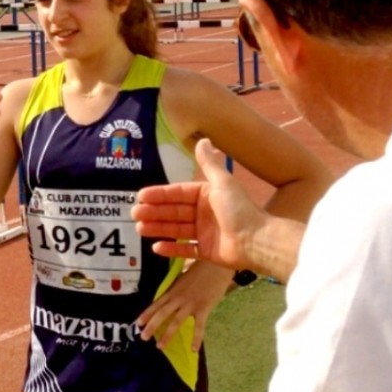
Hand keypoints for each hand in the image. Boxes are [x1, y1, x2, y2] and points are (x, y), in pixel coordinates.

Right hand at [132, 138, 265, 269]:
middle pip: (174, 211)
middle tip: (134, 213)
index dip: (160, 194)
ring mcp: (204, 232)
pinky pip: (185, 249)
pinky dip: (171, 248)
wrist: (257, 240)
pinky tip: (156, 247)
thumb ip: (209, 163)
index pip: (178, 193)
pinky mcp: (206, 251)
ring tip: (139, 228)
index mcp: (206, 194)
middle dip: (154, 212)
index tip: (141, 195)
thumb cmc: (239, 209)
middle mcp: (203, 212)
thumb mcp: (222, 182)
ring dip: (158, 228)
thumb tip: (203, 139)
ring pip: (176, 229)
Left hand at [136, 260, 231, 350]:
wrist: (216, 263)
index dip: (147, 313)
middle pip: (162, 313)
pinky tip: (193, 350)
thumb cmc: (201, 266)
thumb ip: (178, 285)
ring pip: (176, 322)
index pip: (157, 303)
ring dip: (167, 335)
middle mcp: (179, 297)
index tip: (138, 323)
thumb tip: (172, 292)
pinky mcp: (203, 308)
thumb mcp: (185, 275)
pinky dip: (196, 339)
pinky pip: (199, 326)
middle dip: (152, 326)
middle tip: (143, 337)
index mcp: (174, 289)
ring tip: (160, 346)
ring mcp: (191, 304)